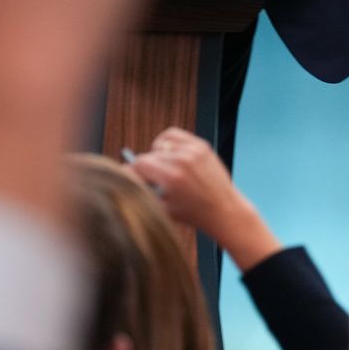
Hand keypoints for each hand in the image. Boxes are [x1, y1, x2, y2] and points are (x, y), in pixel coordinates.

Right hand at [130, 127, 246, 236]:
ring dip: (156, 156)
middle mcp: (182, 160)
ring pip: (159, 145)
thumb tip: (124, 176)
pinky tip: (169, 155)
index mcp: (172, 176)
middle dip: (145, 169)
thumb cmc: (195, 214)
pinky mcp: (201, 145)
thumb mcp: (162, 208)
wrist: (224, 210)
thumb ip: (142, 191)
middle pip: (148, 155)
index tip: (133, 179)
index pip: (139, 163)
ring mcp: (193, 150)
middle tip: (151, 181)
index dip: (133, 173)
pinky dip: (167, 142)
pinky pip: (174, 135)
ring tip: (163, 170)